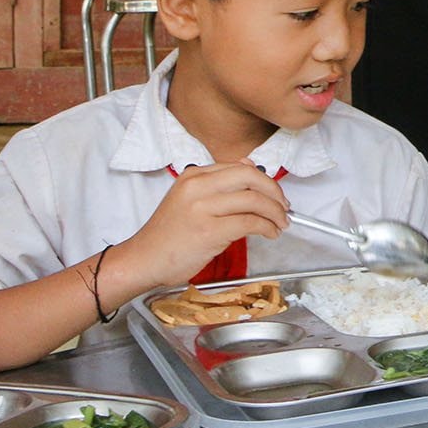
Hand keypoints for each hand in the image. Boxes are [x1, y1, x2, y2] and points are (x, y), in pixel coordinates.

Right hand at [121, 163, 289, 289]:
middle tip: (284, 206)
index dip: (265, 180)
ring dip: (275, 212)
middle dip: (275, 192)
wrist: (143, 260)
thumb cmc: (168, 235)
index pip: (241, 167)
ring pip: (254, 200)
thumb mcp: (189, 199)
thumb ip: (218, 184)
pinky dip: (267, 227)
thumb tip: (250, 168)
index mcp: (194, 176)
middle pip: (251, 177)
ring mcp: (202, 208)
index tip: (276, 193)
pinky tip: (269, 233)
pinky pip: (250, 222)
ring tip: (280, 223)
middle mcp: (197, 187)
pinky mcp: (209, 231)